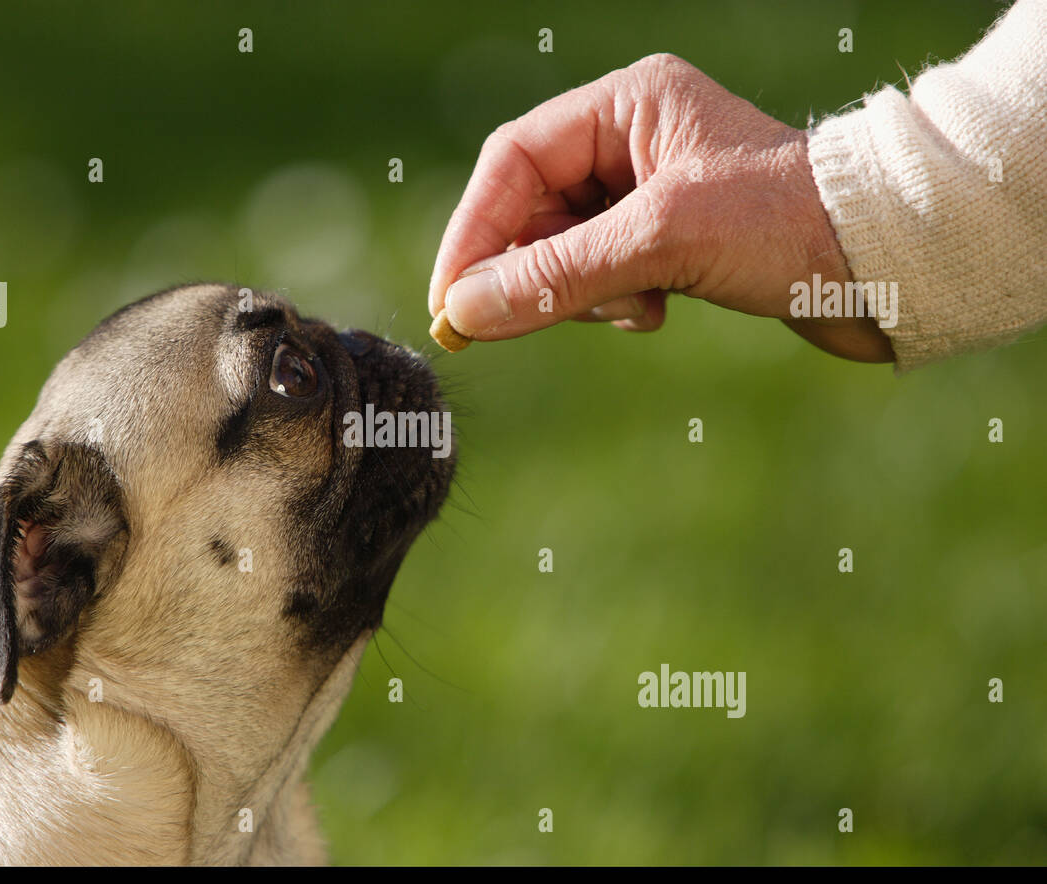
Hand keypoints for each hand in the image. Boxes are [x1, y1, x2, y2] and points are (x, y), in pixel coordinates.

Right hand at [428, 53, 893, 362]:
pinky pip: (600, 274)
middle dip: (528, 267)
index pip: (514, 161)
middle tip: (513, 321)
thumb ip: (558, 273)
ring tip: (628, 309)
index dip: (474, 231)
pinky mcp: (670, 241)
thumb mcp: (662, 240)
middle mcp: (633, 140)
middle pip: (532, 207)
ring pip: (563, 248)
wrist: (888, 263)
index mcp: (627, 105)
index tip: (451, 300)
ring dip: (577, 291)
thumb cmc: (790, 223)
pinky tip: (650, 313)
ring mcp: (650, 192)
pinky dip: (609, 302)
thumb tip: (466, 311)